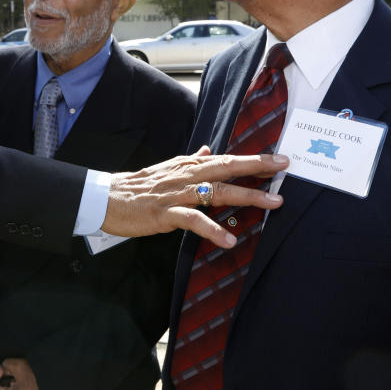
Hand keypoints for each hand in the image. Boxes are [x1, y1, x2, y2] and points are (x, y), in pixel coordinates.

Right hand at [103, 146, 286, 248]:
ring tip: (273, 203)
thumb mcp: (167, 169)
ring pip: (217, 191)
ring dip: (247, 196)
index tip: (278, 158)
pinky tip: (229, 240)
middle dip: (258, 167)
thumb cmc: (138, 186)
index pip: (226, 158)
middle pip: (227, 167)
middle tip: (284, 166)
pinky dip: (212, 230)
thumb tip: (208, 150)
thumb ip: (191, 160)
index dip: (253, 159)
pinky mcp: (166, 213)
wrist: (106, 198)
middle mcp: (187, 176)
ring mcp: (177, 194)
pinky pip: (194, 220)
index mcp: (188, 166)